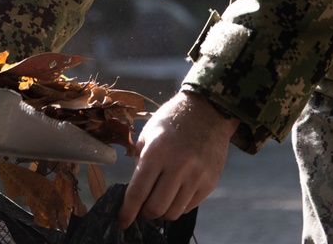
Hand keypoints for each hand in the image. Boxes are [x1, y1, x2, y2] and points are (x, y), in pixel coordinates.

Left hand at [118, 90, 239, 228]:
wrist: (208, 110)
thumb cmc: (173, 120)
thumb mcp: (149, 133)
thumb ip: (140, 162)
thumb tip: (135, 193)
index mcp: (157, 151)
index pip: (138, 192)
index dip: (127, 212)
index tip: (122, 221)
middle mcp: (178, 166)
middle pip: (156, 208)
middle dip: (145, 213)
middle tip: (142, 208)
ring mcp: (197, 175)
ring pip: (173, 212)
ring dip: (162, 211)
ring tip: (160, 198)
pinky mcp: (210, 182)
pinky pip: (189, 206)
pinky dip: (178, 204)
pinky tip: (176, 192)